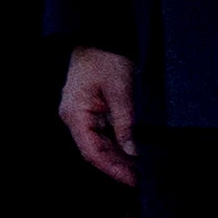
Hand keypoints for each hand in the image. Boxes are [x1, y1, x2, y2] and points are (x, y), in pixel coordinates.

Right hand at [62, 43, 139, 184]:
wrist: (99, 37)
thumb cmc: (105, 59)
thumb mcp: (120, 92)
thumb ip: (126, 124)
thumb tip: (133, 151)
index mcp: (75, 113)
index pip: (91, 152)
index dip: (112, 169)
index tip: (132, 181)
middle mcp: (74, 117)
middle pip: (95, 151)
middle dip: (118, 165)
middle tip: (143, 177)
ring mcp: (81, 114)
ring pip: (99, 144)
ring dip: (119, 156)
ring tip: (142, 167)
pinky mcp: (90, 111)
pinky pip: (102, 134)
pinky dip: (118, 144)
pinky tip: (134, 151)